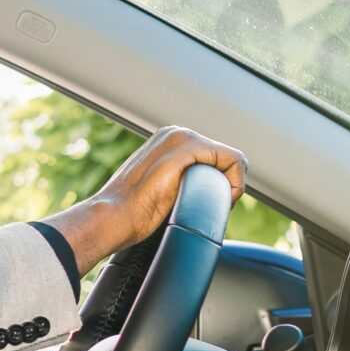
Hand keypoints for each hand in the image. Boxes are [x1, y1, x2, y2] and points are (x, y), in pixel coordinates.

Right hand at [44, 126, 247, 272]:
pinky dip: (236, 184)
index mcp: (167, 141)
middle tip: (208, 209)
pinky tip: (222, 201)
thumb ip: (172, 183)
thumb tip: (186, 196)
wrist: (113, 217)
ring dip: (230, 186)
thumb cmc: (128, 213)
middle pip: (224, 158)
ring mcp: (181, 137)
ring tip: (210, 206)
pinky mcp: (188, 147)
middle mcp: (175, 133)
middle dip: (225, 185)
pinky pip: (233, 160)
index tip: (207, 206)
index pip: (213, 159)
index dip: (219, 185)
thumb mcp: (155, 190)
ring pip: (231, 159)